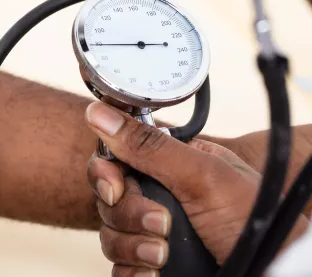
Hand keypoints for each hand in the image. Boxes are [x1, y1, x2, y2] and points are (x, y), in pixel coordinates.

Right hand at [85, 101, 308, 276]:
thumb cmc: (256, 222)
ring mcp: (152, 232)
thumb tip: (100, 112)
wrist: (273, 272)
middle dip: (129, 216)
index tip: (116, 189)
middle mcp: (158, 197)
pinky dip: (132, 272)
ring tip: (163, 255)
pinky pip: (118, 267)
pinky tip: (153, 273)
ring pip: (110, 235)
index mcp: (169, 166)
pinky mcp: (151, 264)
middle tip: (162, 225)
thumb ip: (149, 145)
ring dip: (132, 248)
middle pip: (108, 200)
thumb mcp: (202, 176)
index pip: (115, 160)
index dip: (107, 175)